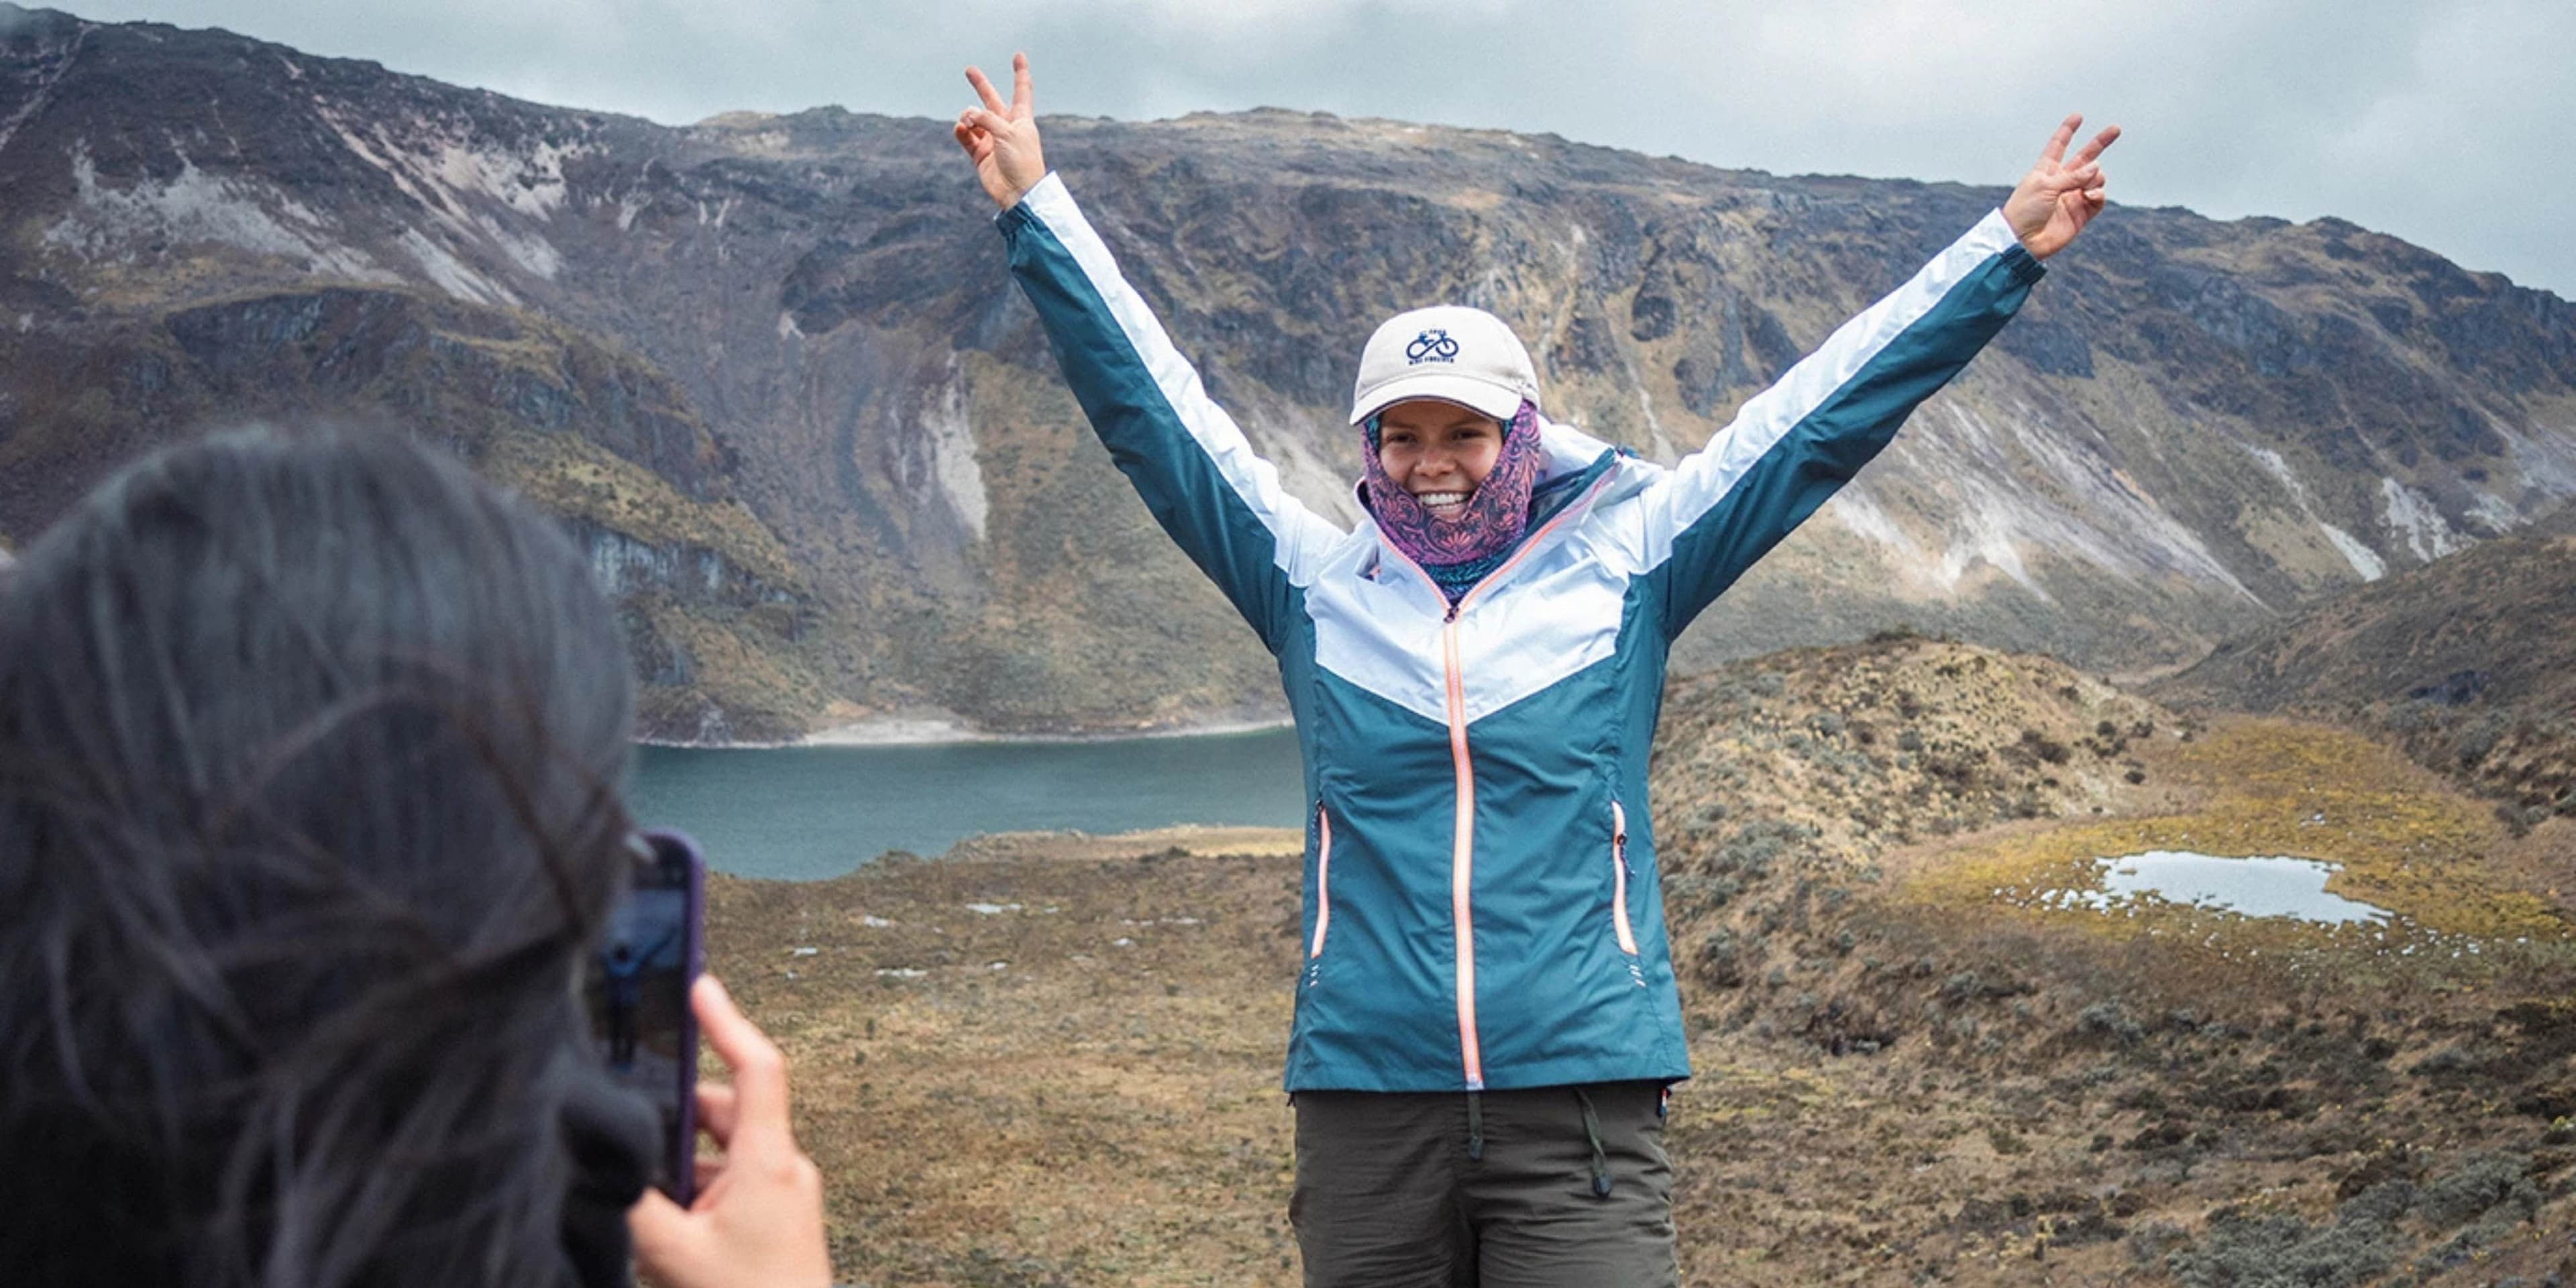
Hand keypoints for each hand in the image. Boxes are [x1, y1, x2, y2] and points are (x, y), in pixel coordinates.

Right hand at [628, 976, 831, 1287]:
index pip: (757, 1066)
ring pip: (723, 1153)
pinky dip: (694, 1189)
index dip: (726, 1020)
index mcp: (769, 1161)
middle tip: (628, 1123)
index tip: (699, 985)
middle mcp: (784, 1169)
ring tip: (640, 1196)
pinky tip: (660, 1222)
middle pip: (726, 1111)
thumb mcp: (670, 1251)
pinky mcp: (778, 1221)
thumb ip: (632, 1199)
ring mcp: (785, 1196)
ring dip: (681, 1162)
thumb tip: (600, 1158)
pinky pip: (730, 1185)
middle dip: (677, 1113)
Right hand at [955, 52, 1044, 209]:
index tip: (1018, 56)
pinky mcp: (980, 154)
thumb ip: (987, 119)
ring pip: (973, 119)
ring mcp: (992, 140)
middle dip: (980, 85)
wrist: (1018, 193)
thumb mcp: (1008, 133)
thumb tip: (967, 117)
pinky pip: (966, 136)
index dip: (1020, 72)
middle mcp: (1006, 127)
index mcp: (1021, 119)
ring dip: (967, 117)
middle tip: (969, 70)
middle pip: (991, 101)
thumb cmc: (1022, 162)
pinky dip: (961, 131)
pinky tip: (961, 129)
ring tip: (968, 123)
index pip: (1021, 90)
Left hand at [2004, 114, 2119, 259]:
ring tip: (2084, 189)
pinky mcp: (2081, 213)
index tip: (2078, 116)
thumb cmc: (2025, 211)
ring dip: (2094, 178)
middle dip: (2100, 143)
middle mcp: (2062, 181)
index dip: (2067, 131)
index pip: (2058, 146)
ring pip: (2096, 177)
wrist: (2023, 241)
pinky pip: (2098, 197)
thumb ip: (2072, 176)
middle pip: (2085, 157)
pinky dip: (2098, 194)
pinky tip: (2089, 197)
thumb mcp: (2045, 186)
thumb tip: (2096, 167)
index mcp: (2046, 170)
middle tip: (2116, 129)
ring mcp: (2073, 196)